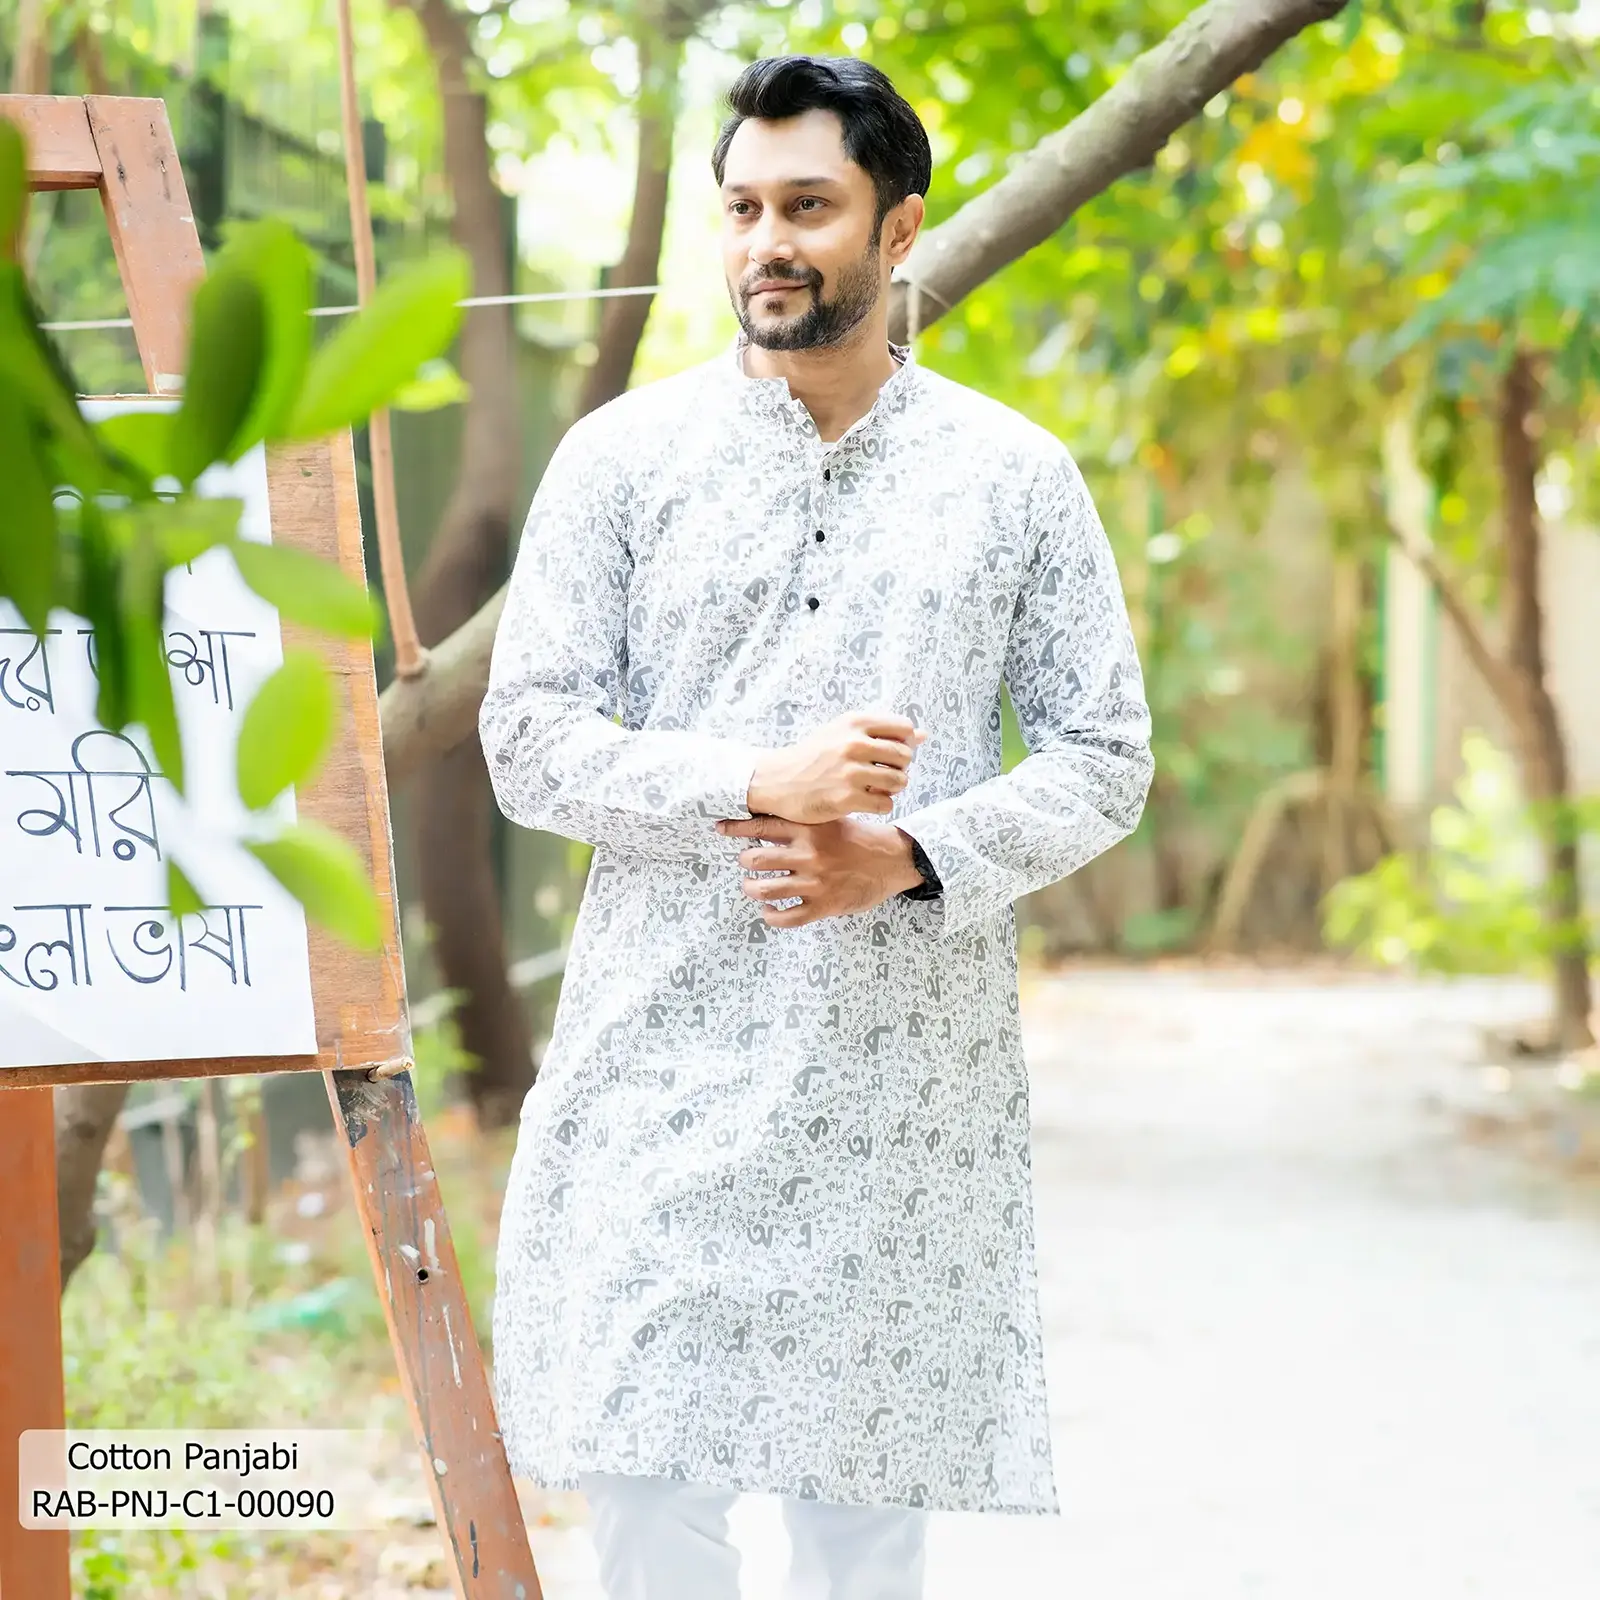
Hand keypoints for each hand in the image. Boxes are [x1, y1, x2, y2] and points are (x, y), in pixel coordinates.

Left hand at [716, 817, 922, 927]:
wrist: (892, 859)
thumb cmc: (859, 838)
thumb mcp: (831, 819)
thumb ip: (803, 822)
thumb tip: (768, 820)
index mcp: (809, 829)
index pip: (761, 825)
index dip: (736, 828)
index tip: (720, 828)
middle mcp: (808, 854)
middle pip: (755, 859)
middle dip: (744, 861)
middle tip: (747, 862)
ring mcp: (814, 882)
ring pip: (764, 889)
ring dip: (751, 889)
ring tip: (752, 887)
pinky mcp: (823, 905)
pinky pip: (786, 917)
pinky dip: (771, 915)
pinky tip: (768, 910)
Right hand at [746, 711, 926, 823]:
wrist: (778, 780)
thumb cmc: (813, 755)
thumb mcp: (843, 733)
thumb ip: (883, 732)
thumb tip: (923, 735)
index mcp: (855, 722)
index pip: (904, 728)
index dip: (903, 743)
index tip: (889, 753)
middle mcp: (854, 744)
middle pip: (905, 756)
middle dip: (898, 768)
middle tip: (880, 773)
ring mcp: (851, 772)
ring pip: (900, 781)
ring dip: (891, 788)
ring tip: (873, 787)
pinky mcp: (847, 798)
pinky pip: (886, 803)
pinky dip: (879, 804)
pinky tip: (864, 800)